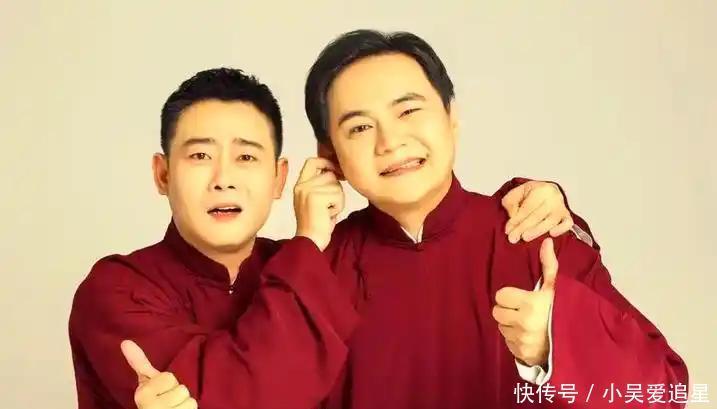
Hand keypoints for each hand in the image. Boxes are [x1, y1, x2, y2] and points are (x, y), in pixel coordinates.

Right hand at [121, 340, 197, 408]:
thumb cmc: (153, 401)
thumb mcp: (146, 383)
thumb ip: (139, 363)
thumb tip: (126, 341)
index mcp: (142, 394)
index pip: (169, 377)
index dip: (169, 384)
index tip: (160, 393)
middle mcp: (150, 407)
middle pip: (181, 389)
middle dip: (178, 396)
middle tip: (168, 403)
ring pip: (190, 401)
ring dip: (185, 405)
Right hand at [294, 157, 344, 250]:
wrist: (310, 242)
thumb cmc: (316, 223)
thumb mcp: (315, 200)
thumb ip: (320, 185)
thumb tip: (336, 170)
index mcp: (299, 185)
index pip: (312, 161)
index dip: (326, 162)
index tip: (336, 171)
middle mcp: (301, 185)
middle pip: (330, 175)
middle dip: (336, 190)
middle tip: (329, 206)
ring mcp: (307, 191)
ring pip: (337, 186)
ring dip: (338, 200)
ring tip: (328, 211)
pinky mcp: (316, 198)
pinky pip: (339, 195)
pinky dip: (338, 207)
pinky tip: (329, 215)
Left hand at [492, 238, 557, 366]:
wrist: (579, 341)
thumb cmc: (565, 310)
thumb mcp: (557, 287)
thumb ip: (548, 265)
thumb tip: (546, 241)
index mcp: (530, 304)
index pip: (501, 296)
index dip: (509, 296)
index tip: (520, 297)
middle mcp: (523, 323)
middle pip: (497, 312)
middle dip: (507, 310)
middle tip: (521, 310)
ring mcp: (521, 340)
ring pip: (501, 327)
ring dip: (510, 324)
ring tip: (526, 323)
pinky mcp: (521, 353)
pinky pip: (508, 343)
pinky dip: (515, 339)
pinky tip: (528, 335)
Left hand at [502, 181, 572, 242]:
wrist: (546, 191)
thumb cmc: (531, 194)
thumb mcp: (517, 193)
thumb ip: (511, 202)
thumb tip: (512, 217)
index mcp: (541, 189)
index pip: (527, 207)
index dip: (516, 219)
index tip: (508, 230)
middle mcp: (553, 197)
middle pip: (537, 215)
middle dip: (523, 228)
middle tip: (513, 238)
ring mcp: (561, 207)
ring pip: (550, 221)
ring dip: (537, 231)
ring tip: (525, 238)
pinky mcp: (567, 216)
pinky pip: (568, 223)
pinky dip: (561, 229)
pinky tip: (551, 234)